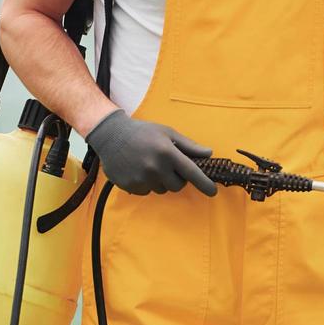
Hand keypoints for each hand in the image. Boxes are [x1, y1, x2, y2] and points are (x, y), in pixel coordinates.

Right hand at [84, 109, 217, 196]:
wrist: (111, 136)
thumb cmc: (143, 132)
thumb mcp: (167, 133)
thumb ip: (188, 145)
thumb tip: (209, 153)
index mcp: (167, 153)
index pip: (191, 172)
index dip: (204, 183)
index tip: (213, 191)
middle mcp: (156, 167)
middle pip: (177, 186)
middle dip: (177, 179)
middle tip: (168, 166)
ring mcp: (142, 178)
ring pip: (161, 190)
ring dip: (160, 181)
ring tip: (150, 165)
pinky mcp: (131, 186)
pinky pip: (147, 192)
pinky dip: (146, 184)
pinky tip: (138, 170)